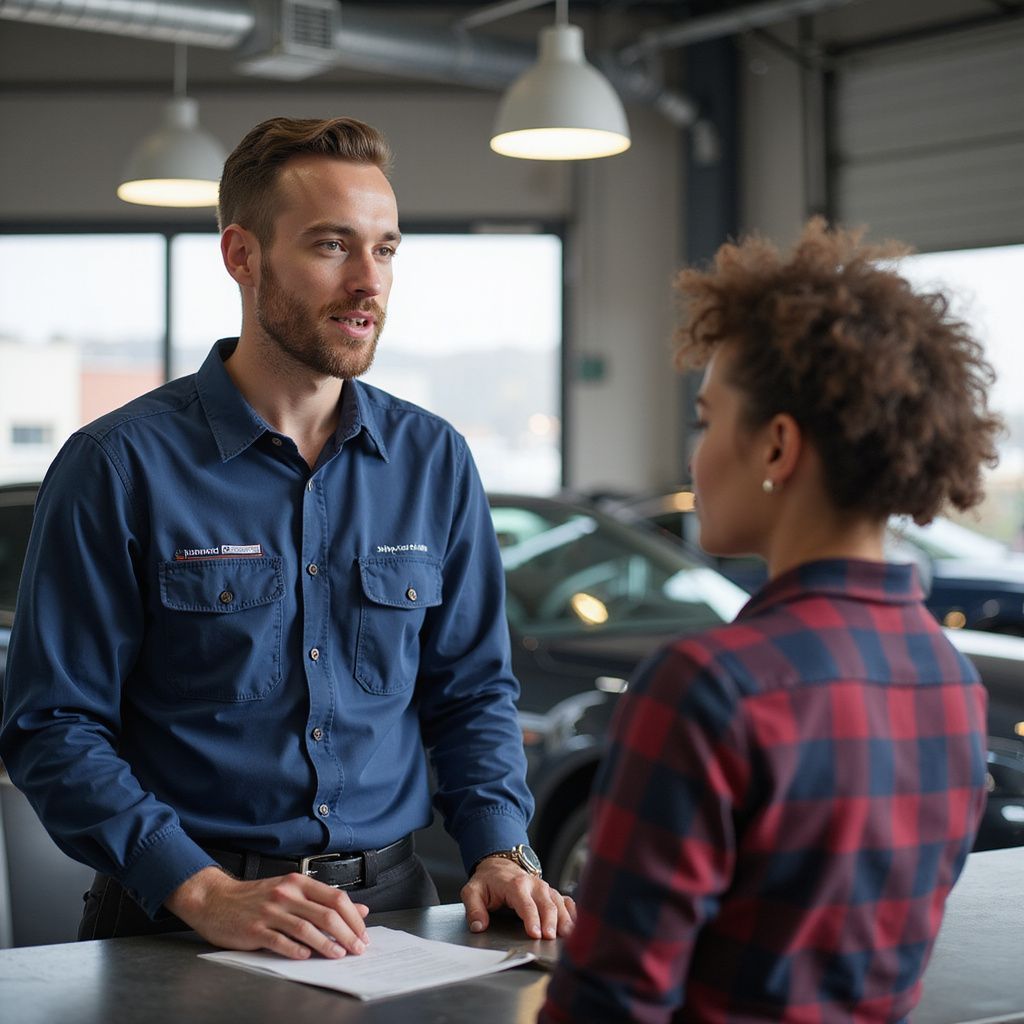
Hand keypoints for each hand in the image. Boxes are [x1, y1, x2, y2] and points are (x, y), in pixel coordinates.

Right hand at [165, 866, 370, 959]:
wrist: (215, 899)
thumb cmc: (255, 897)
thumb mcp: (291, 891)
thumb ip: (323, 900)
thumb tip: (360, 909)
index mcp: (298, 882)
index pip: (336, 897)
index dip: (353, 917)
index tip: (363, 934)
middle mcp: (287, 893)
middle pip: (326, 913)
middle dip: (347, 933)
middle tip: (358, 949)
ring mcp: (270, 911)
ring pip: (306, 928)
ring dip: (326, 945)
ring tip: (339, 955)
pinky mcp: (255, 929)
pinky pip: (280, 941)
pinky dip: (296, 950)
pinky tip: (306, 957)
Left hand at [461, 857, 575, 939]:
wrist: (499, 865)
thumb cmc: (487, 881)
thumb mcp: (472, 891)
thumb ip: (474, 908)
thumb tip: (479, 926)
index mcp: (515, 884)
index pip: (526, 904)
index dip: (532, 919)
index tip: (535, 934)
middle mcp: (534, 884)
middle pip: (546, 904)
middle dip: (550, 922)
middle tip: (551, 939)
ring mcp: (544, 888)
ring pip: (559, 902)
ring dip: (565, 918)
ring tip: (568, 935)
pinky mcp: (551, 892)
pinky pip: (566, 900)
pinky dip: (572, 911)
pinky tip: (577, 923)